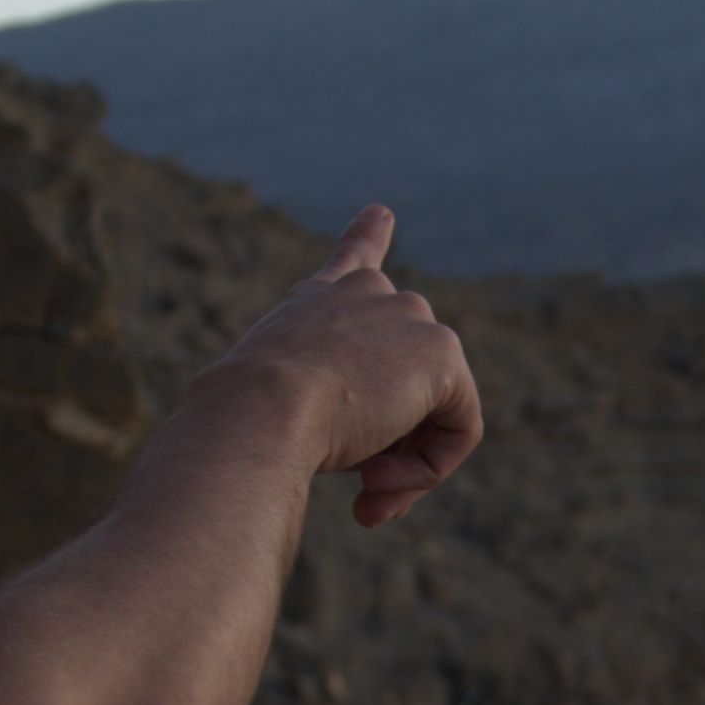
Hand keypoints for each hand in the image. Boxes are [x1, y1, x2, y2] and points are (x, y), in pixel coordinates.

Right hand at [209, 206, 483, 525]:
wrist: (256, 412)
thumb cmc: (245, 423)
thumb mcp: (267, 406)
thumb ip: (316, 409)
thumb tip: (368, 459)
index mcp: (316, 301)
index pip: (351, 262)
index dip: (367, 237)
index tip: (380, 215)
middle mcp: (367, 295)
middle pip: (406, 378)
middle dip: (389, 443)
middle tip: (359, 489)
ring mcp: (410, 317)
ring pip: (433, 411)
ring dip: (405, 465)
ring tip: (365, 489)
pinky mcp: (442, 354)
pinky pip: (460, 431)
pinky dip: (428, 470)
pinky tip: (380, 481)